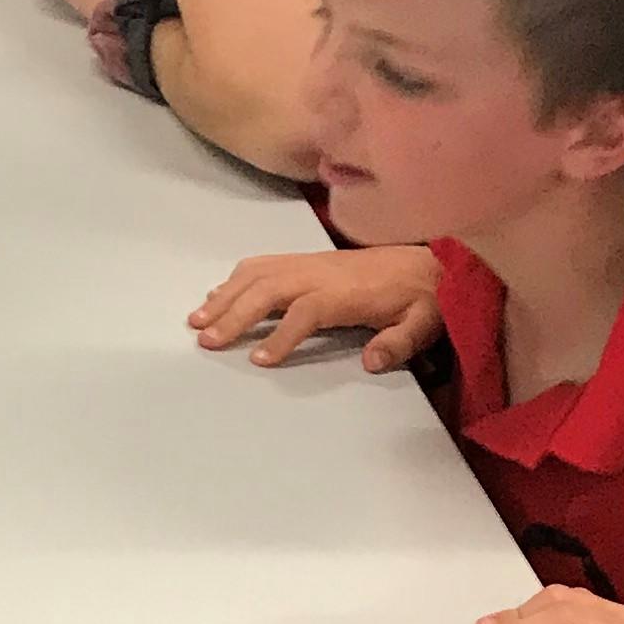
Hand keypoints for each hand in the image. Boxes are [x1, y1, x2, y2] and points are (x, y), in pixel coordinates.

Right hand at [190, 246, 441, 369]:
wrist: (426, 264)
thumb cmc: (421, 299)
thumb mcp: (423, 323)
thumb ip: (400, 342)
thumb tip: (372, 362)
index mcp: (345, 293)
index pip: (304, 312)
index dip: (280, 336)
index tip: (259, 359)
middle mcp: (318, 274)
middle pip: (267, 290)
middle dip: (234, 314)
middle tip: (206, 340)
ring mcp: (307, 264)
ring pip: (257, 275)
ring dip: (224, 296)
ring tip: (197, 319)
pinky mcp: (304, 260)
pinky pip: (261, 265)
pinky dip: (235, 279)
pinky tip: (219, 295)